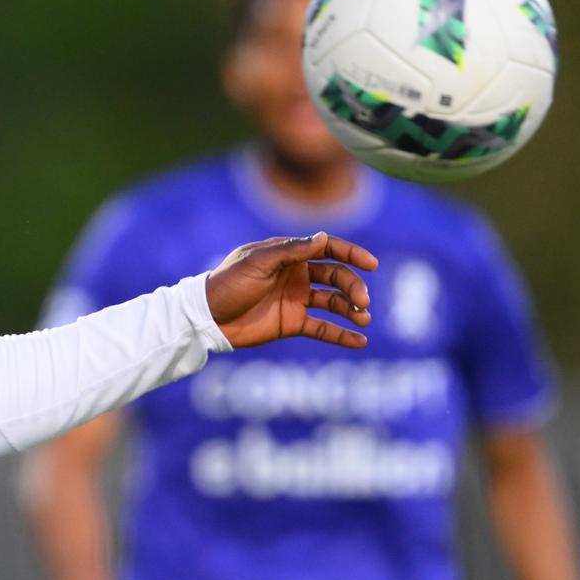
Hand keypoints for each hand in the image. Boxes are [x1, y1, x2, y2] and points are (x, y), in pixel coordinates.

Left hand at [205, 231, 378, 348]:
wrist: (208, 317)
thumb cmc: (229, 283)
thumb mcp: (258, 262)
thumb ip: (291, 251)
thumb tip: (324, 237)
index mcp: (289, 255)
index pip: (327, 250)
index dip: (352, 254)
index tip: (371, 264)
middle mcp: (297, 275)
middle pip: (336, 277)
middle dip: (353, 288)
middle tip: (363, 302)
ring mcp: (296, 299)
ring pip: (334, 303)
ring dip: (352, 310)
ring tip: (364, 319)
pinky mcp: (293, 323)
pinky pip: (323, 328)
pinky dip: (341, 335)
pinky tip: (360, 342)